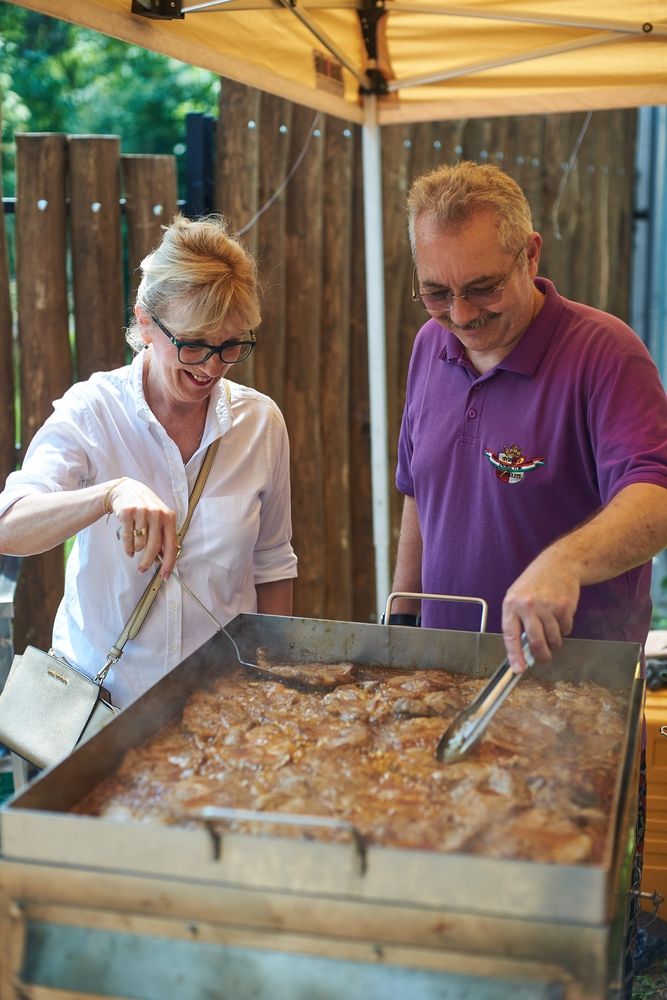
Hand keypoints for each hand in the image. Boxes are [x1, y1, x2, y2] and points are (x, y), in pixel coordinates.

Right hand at [106, 478, 177, 576]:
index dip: (169, 563)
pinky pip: (127, 539)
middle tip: (142, 570)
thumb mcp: (159, 518)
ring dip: (136, 550)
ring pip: (139, 544)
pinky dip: (127, 547)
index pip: (171, 544)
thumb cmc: (146, 508)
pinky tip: (128, 547)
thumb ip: (163, 537)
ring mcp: (142, 512)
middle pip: (153, 547)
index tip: (165, 576)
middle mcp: (157, 514)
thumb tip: (164, 560)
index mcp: (169, 517)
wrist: (126, 490)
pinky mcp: (127, 513)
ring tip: (135, 545)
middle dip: (147, 562)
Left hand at [501, 551, 579, 672]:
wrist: (558, 563)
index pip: (510, 636)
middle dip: (541, 656)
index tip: (518, 670)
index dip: (514, 655)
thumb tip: (520, 652)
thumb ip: (517, 621)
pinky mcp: (564, 607)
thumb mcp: (517, 597)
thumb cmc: (535, 583)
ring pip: (553, 639)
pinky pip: (566, 630)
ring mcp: (547, 606)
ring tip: (552, 628)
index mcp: (511, 605)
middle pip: (536, 642)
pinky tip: (560, 615)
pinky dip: (565, 629)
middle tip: (543, 658)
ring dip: (555, 641)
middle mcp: (527, 605)